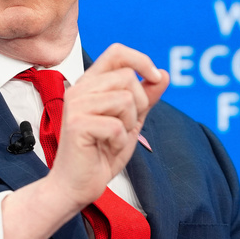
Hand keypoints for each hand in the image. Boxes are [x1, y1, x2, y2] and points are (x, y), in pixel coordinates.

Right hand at [48, 43, 168, 207]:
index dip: (141, 60)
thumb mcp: (131, 122)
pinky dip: (119, 141)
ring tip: (113, 138)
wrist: (77, 186)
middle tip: (125, 127)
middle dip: (139, 104)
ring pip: (125, 99)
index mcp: (91, 84)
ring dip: (129, 124)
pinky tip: (106, 148)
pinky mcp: (77, 124)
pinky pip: (117, 125)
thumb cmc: (100, 154)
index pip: (117, 52)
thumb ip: (146, 98)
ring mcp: (76, 105)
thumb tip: (163, 74)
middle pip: (127, 77)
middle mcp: (80, 89)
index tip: (155, 78)